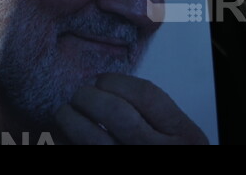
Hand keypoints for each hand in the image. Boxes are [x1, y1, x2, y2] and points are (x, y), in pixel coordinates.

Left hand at [56, 73, 207, 143]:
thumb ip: (156, 119)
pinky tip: (63, 138)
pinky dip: (65, 142)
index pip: (145, 95)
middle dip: (88, 97)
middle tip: (79, 96)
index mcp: (183, 137)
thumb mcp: (181, 141)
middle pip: (115, 111)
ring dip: (70, 119)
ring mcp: (126, 164)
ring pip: (90, 137)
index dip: (116, 81)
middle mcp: (156, 152)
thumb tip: (106, 90)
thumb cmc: (167, 155)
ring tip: (65, 113)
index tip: (102, 81)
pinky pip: (77, 150)